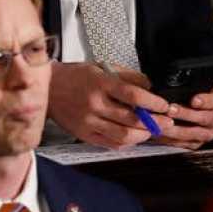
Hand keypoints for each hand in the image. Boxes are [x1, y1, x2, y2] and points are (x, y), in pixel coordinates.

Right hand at [47, 62, 172, 148]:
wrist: (46, 88)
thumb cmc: (74, 77)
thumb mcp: (100, 67)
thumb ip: (126, 76)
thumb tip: (149, 87)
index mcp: (100, 84)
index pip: (134, 95)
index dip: (154, 103)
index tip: (165, 105)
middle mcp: (94, 104)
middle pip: (133, 119)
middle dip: (156, 122)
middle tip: (166, 121)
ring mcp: (88, 121)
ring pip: (124, 135)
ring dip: (143, 135)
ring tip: (151, 130)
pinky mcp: (83, 133)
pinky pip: (111, 143)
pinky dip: (127, 142)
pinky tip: (133, 136)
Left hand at [154, 84, 212, 149]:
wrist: (185, 111)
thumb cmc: (186, 95)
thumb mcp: (189, 87)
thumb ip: (183, 86)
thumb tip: (158, 81)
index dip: (206, 100)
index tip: (194, 100)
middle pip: (205, 118)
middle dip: (186, 114)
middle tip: (170, 109)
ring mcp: (207, 132)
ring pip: (196, 133)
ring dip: (177, 129)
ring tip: (162, 123)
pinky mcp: (196, 143)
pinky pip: (186, 143)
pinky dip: (172, 139)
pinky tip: (160, 133)